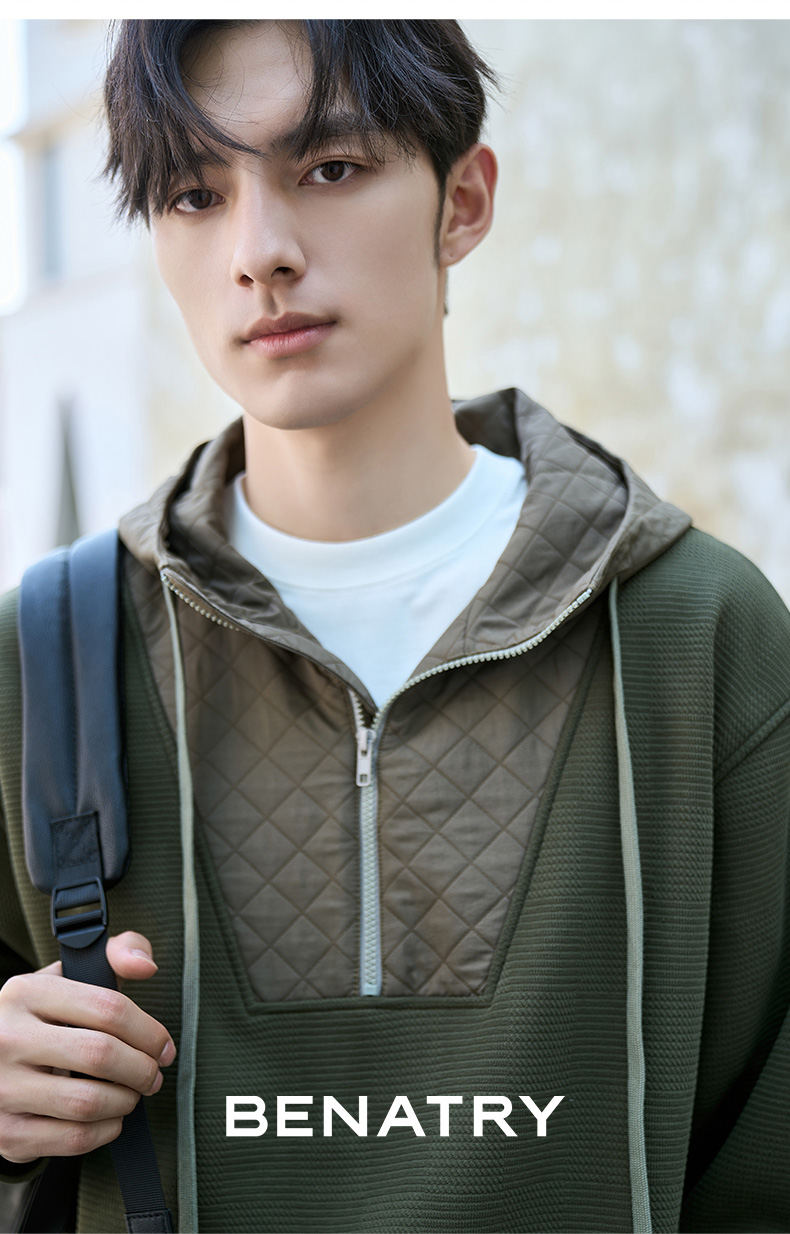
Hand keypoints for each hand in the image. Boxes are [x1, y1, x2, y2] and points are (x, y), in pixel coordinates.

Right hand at [0, 931, 175, 1163]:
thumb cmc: (45, 1018)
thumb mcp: (70, 976)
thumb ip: (117, 953)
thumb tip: (145, 966)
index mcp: (26, 992)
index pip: (109, 1008)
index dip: (149, 1031)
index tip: (164, 1047)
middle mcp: (7, 1038)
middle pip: (101, 1055)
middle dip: (142, 1069)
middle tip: (152, 1075)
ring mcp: (3, 1088)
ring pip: (88, 1102)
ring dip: (125, 1101)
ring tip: (130, 1094)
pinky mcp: (7, 1133)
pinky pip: (73, 1139)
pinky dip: (105, 1131)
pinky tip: (109, 1118)